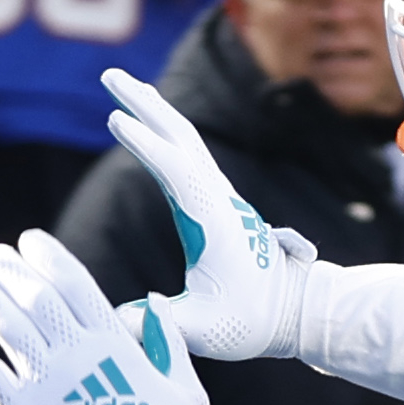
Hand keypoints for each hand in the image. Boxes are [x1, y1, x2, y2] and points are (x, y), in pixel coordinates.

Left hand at [0, 234, 205, 404]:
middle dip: (9, 268)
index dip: (50, 257)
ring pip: (6, 325)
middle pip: (35, 296)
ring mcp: (48, 384)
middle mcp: (78, 355)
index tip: (30, 240)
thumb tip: (156, 304)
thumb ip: (167, 342)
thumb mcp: (185, 388)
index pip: (76, 283)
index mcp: (115, 343)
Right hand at [104, 68, 316, 360]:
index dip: (146, 145)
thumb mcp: (205, 331)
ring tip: (122, 86)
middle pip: (181, 137)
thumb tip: (115, 320)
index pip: (177, 171)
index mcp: (214, 220)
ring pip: (186, 141)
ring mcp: (219, 197)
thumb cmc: (252, 323)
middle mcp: (219, 198)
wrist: (294, 313)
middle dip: (145, 104)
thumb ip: (162, 324)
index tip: (115, 118)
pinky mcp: (217, 202)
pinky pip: (187, 156)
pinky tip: (150, 125)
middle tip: (108, 73)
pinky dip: (165, 132)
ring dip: (154, 111)